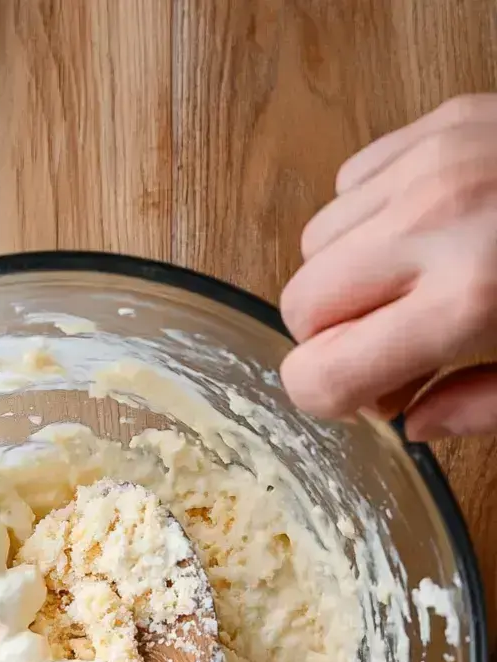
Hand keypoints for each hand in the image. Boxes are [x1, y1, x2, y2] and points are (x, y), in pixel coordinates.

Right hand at [280, 95, 496, 436]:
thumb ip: (477, 409)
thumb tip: (412, 421)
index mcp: (463, 303)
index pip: (318, 373)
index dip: (332, 399)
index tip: (371, 399)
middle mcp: (433, 224)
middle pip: (300, 306)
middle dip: (332, 340)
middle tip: (392, 350)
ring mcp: (431, 163)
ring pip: (315, 242)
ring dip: (347, 279)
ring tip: (409, 290)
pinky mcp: (440, 123)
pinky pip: (350, 184)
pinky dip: (369, 221)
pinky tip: (422, 237)